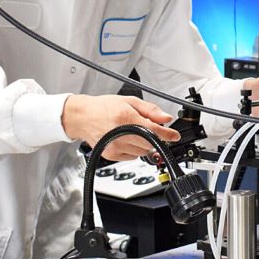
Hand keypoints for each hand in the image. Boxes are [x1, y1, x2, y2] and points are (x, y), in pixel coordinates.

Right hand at [61, 94, 181, 160]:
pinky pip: (133, 156)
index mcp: (126, 119)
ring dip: (145, 144)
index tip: (175, 136)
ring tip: (133, 131)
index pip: (155, 130)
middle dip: (155, 137)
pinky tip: (126, 138)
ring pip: (143, 152)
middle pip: (150, 143)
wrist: (83, 117)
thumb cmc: (103, 107)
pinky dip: (134, 149)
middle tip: (152, 129)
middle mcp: (122, 135)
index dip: (168, 134)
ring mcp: (117, 147)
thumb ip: (150, 110)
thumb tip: (166, 118)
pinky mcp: (112, 155)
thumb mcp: (129, 101)